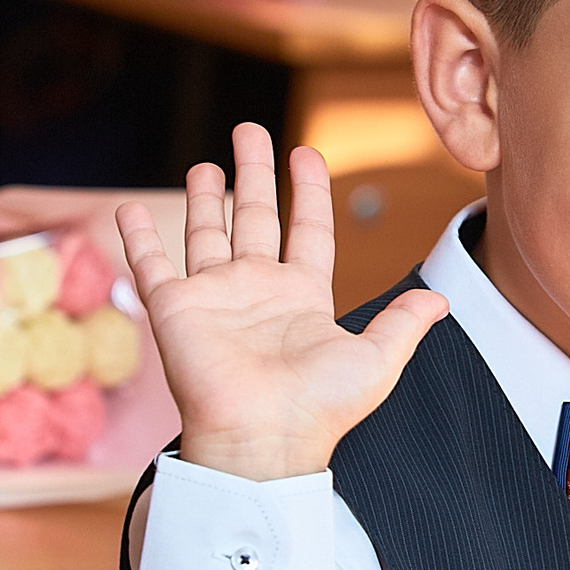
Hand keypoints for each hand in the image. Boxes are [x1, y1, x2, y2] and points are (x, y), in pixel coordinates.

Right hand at [116, 123, 447, 480]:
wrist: (265, 439)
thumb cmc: (321, 408)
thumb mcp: (378, 359)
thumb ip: (403, 323)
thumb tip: (441, 300)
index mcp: (304, 297)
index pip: (308, 229)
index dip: (308, 191)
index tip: (306, 153)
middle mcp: (257, 291)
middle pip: (255, 218)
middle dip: (254, 174)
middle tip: (250, 130)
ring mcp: (214, 299)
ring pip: (207, 234)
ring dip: (206, 198)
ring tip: (207, 164)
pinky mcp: (175, 311)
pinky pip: (151, 266)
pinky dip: (138, 238)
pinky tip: (128, 209)